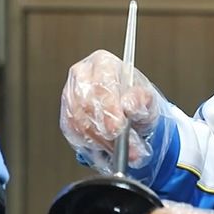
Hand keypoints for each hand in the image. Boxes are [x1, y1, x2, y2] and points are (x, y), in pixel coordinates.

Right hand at [59, 49, 173, 179]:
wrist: (128, 113)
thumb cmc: (135, 100)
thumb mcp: (147, 99)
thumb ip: (140, 100)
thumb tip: (129, 105)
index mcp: (103, 63)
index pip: (101, 85)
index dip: (109, 109)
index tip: (118, 129)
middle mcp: (82, 75)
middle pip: (87, 104)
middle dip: (105, 129)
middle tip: (121, 145)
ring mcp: (70, 94)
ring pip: (79, 121)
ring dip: (99, 140)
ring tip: (119, 150)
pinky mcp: (66, 114)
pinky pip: (73, 132)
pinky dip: (88, 143)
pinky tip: (104, 147)